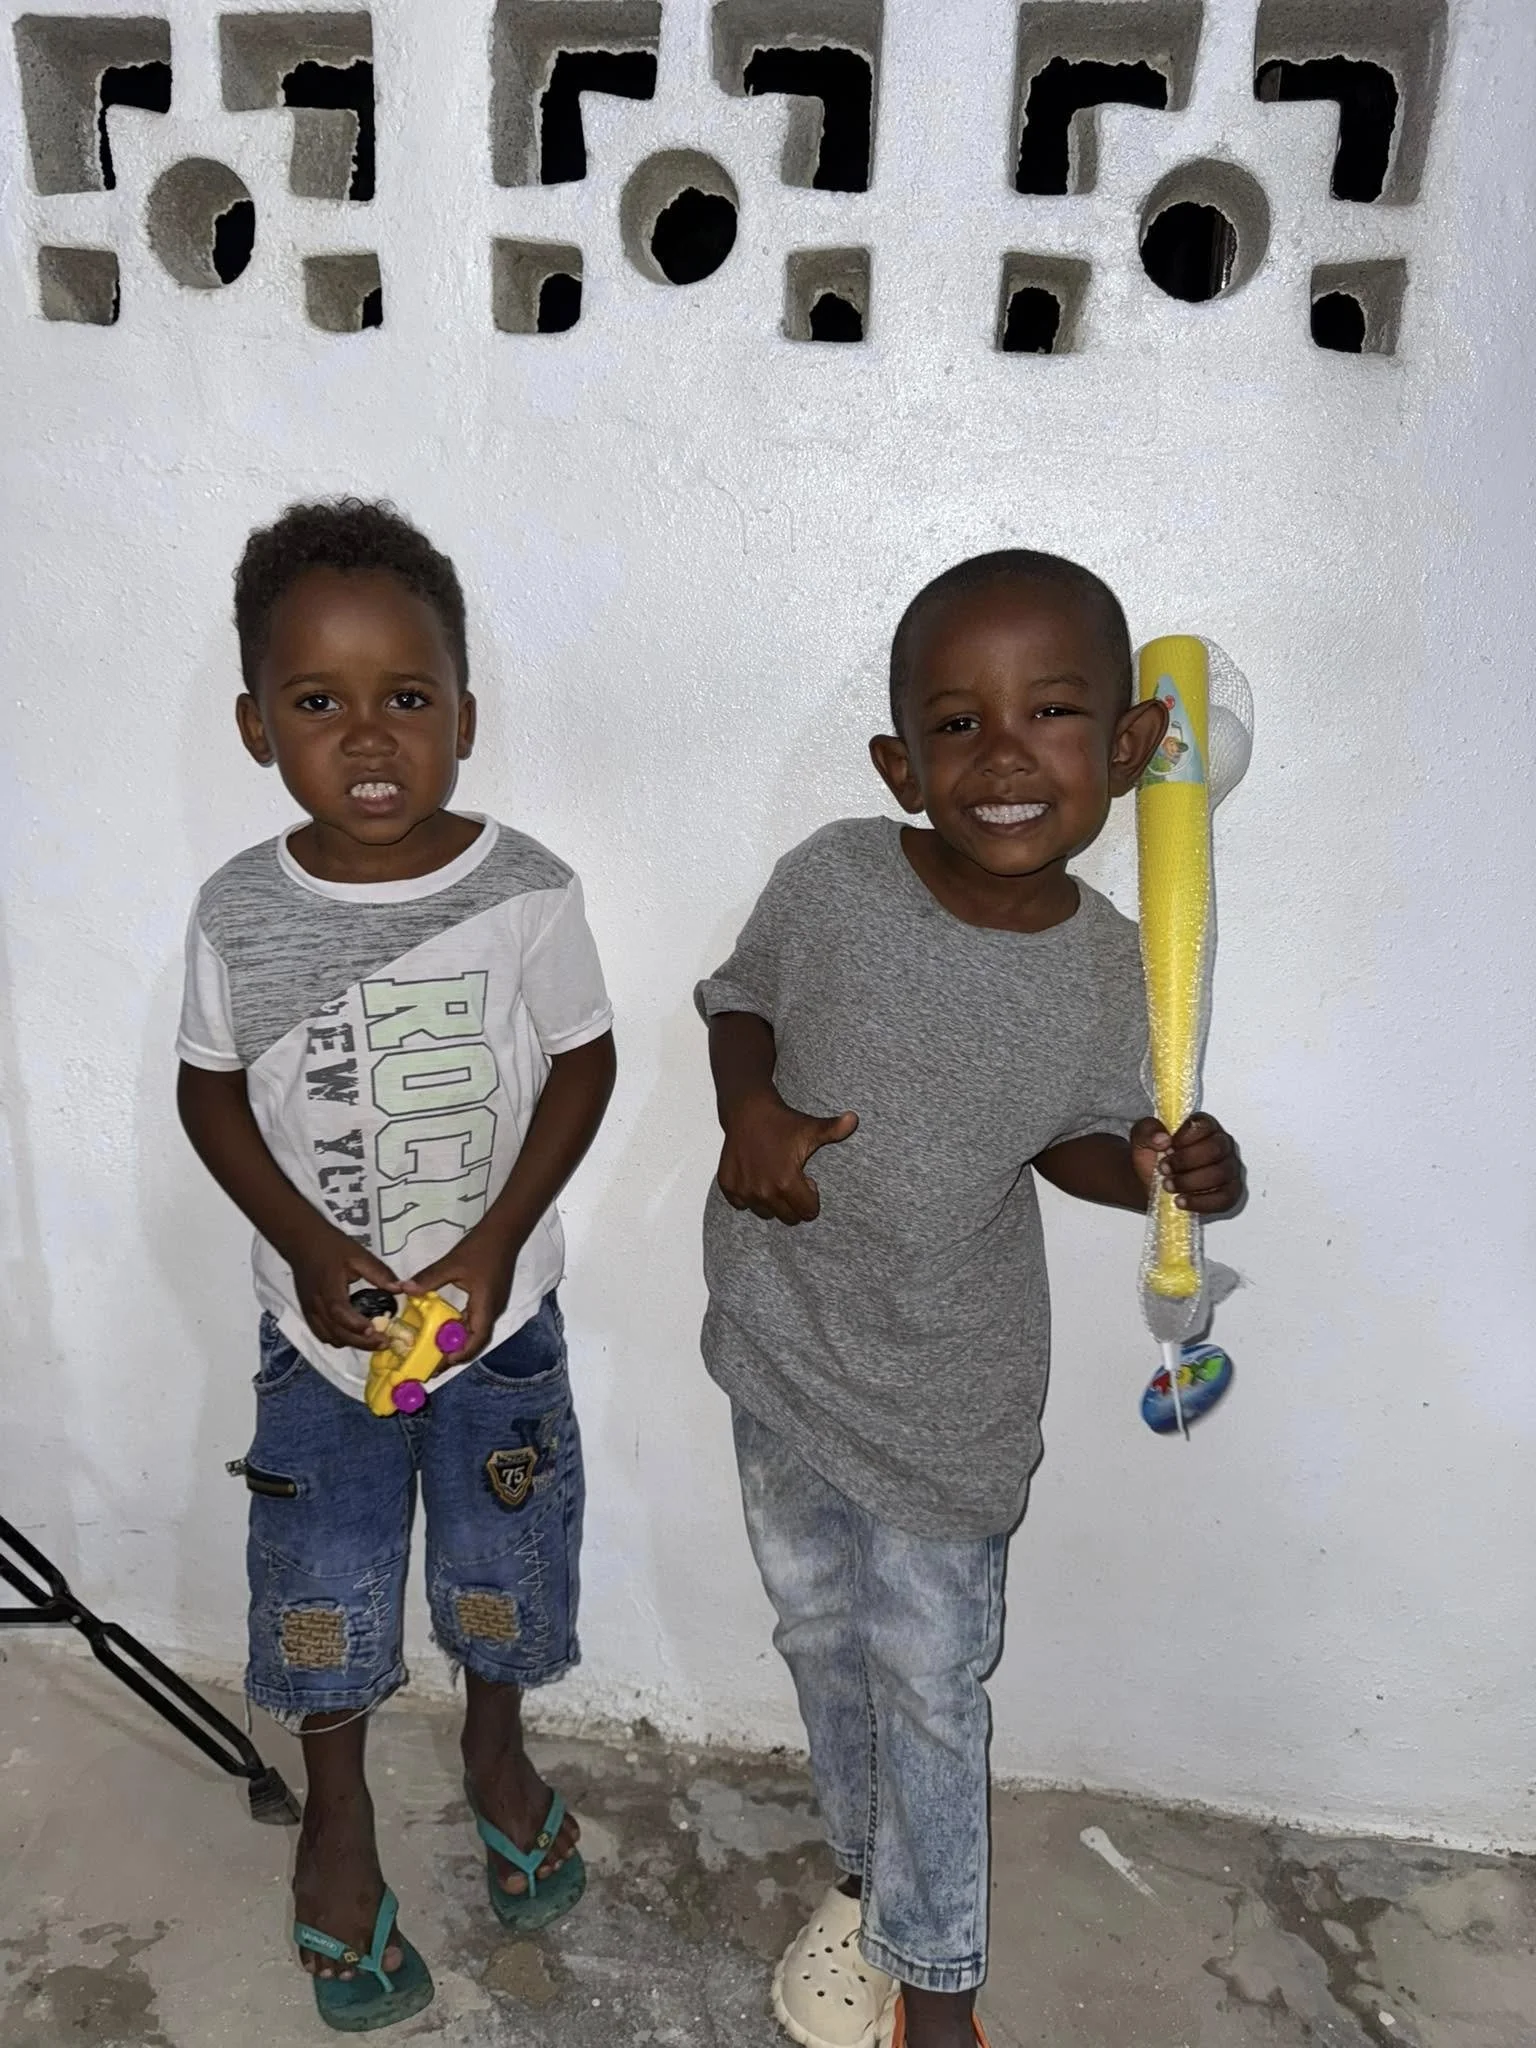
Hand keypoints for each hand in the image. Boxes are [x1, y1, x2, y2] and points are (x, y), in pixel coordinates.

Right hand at [284, 1219, 403, 1349]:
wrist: (302, 1242)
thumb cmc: (332, 1247)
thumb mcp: (359, 1255)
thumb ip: (379, 1273)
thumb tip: (400, 1289)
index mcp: (329, 1287)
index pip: (340, 1312)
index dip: (357, 1325)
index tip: (377, 1331)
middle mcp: (316, 1304)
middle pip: (336, 1332)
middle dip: (361, 1342)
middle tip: (384, 1342)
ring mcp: (309, 1311)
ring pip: (329, 1337)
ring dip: (350, 1342)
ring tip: (371, 1339)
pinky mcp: (307, 1313)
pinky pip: (321, 1334)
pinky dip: (338, 1339)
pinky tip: (353, 1335)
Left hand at [407, 1224, 521, 1362]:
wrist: (505, 1231)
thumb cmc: (481, 1247)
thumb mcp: (452, 1263)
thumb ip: (429, 1278)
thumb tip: (404, 1289)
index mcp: (485, 1306)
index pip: (476, 1339)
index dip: (460, 1354)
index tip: (441, 1362)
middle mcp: (492, 1310)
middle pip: (477, 1341)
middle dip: (457, 1354)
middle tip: (434, 1362)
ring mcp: (493, 1305)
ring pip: (477, 1332)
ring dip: (459, 1342)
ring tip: (437, 1349)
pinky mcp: (491, 1298)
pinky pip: (476, 1321)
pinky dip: (462, 1329)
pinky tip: (445, 1327)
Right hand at [718, 1089, 857, 1224]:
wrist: (748, 1110)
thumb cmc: (782, 1122)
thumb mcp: (811, 1128)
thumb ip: (834, 1130)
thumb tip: (854, 1119)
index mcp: (786, 1183)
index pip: (807, 1213)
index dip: (810, 1197)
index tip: (806, 1179)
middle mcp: (763, 1191)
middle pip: (788, 1218)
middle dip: (793, 1203)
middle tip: (790, 1179)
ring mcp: (744, 1190)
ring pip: (764, 1213)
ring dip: (771, 1201)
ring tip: (773, 1177)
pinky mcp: (728, 1186)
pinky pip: (742, 1205)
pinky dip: (749, 1196)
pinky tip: (755, 1176)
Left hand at [1130, 1114, 1243, 1214]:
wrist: (1149, 1183)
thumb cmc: (1153, 1157)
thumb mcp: (1141, 1138)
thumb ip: (1147, 1131)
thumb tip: (1163, 1138)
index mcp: (1204, 1126)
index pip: (1204, 1124)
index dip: (1185, 1137)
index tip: (1168, 1147)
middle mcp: (1222, 1145)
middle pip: (1216, 1148)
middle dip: (1186, 1160)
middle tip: (1164, 1168)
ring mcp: (1228, 1169)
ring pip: (1220, 1173)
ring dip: (1190, 1181)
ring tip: (1167, 1185)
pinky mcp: (1229, 1193)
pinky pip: (1225, 1198)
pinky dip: (1201, 1202)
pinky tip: (1180, 1201)